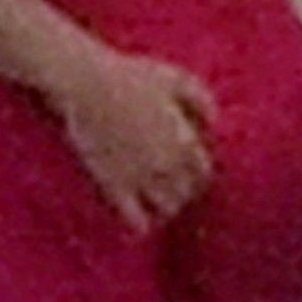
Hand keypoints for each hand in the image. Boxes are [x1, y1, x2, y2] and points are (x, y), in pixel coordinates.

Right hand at [55, 50, 215, 233]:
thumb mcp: (176, 78)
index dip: (196, 171)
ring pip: (166, 210)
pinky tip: (138, 218)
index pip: (203, 173)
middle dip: (182, 189)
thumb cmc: (131, 76)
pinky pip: (135, 222)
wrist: (87, 84)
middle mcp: (168, 166)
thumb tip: (214, 123)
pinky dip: (141, 224)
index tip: (186, 167)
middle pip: (186, 193)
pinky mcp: (113, 186)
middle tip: (169, 181)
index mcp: (184, 142)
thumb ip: (202, 99)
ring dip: (165, 206)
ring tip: (156, 199)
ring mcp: (140, 179)